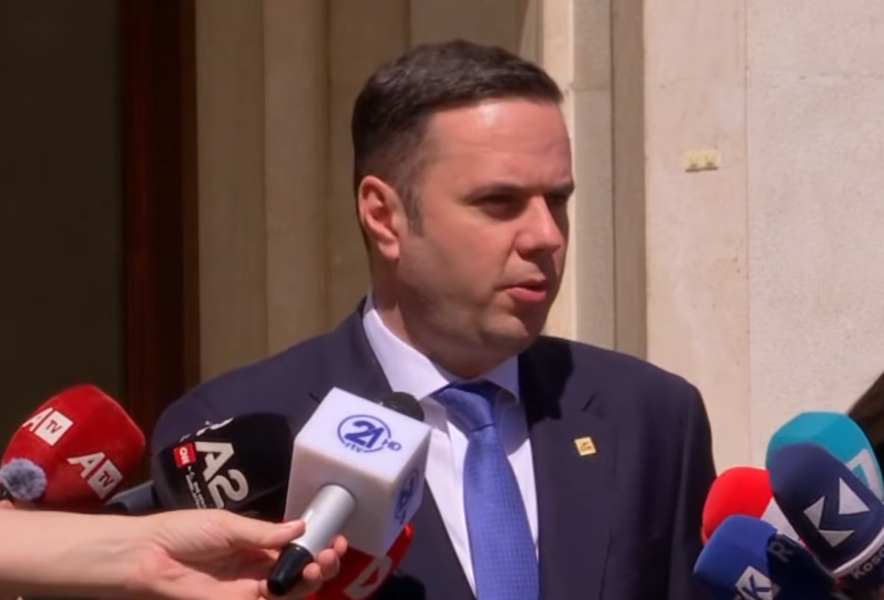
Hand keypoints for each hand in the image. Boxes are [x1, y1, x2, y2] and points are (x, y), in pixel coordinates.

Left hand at [129, 510, 346, 599]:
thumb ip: (264, 532)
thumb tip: (301, 529)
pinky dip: (289, 595)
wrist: (148, 558)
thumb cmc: (184, 533)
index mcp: (255, 543)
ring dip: (311, 578)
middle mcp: (257, 568)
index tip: (335, 537)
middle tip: (331, 554)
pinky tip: (301, 581)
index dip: (316, 543)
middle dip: (321, 563)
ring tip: (320, 564)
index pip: (294, 547)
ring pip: (290, 589)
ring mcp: (249, 589)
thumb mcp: (228, 525)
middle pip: (298, 570)